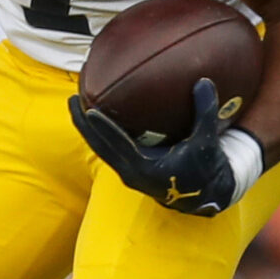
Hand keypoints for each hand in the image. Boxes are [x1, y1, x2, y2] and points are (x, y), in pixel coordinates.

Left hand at [69, 77, 255, 217]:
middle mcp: (131, 172)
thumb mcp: (207, 142)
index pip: (117, 145)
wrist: (205, 196)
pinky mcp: (129, 170)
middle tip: (72, 98)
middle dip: (83, 123)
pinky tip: (94, 117)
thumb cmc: (205, 169)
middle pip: (99, 147)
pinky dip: (99, 134)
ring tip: (76, 104)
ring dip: (87, 128)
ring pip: (100, 149)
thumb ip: (204, 113)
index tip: (88, 109)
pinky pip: (107, 150)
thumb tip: (203, 82)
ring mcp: (127, 173)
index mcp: (146, 168)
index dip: (102, 128)